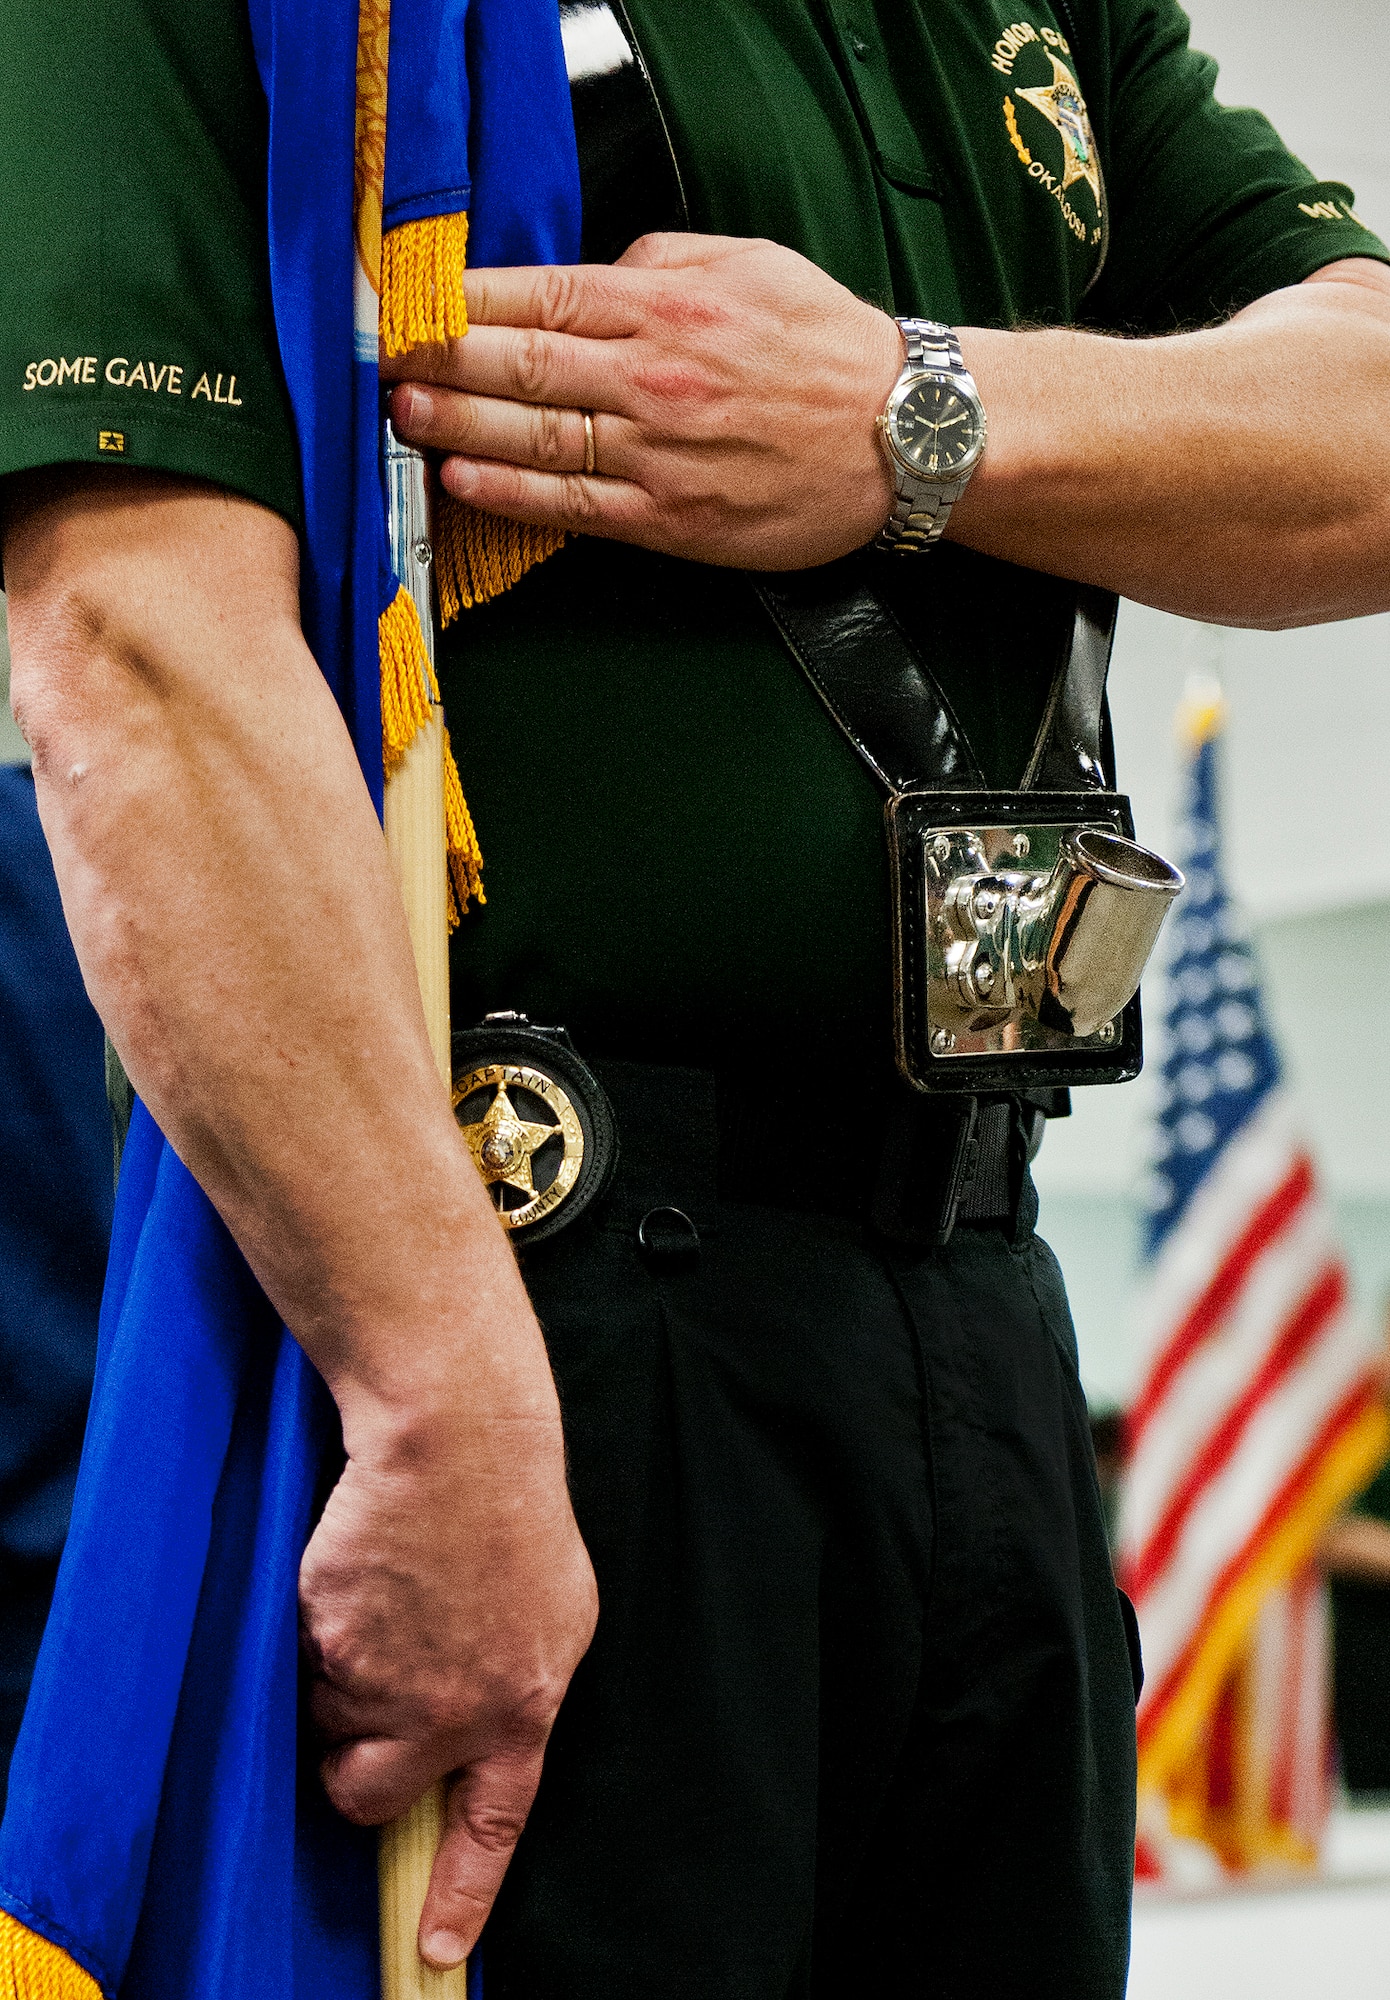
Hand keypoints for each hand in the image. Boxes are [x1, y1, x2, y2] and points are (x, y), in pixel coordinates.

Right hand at [301, 1384, 596, 1969]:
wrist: (460, 1440)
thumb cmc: (511, 1512)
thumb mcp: (553, 1613)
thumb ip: (515, 1688)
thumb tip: (479, 1740)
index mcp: (524, 1706)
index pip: (491, 1825)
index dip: (458, 1893)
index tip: (431, 1950)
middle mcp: (454, 1711)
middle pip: (370, 1792)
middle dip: (356, 1761)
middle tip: (370, 1696)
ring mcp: (387, 1679)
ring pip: (326, 1725)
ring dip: (337, 1683)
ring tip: (383, 1602)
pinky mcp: (330, 1642)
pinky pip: (300, 1667)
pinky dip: (317, 1633)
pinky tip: (360, 1577)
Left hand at [381, 232, 903, 569]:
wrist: (906, 436)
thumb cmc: (829, 349)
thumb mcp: (749, 265)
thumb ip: (656, 264)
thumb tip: (586, 275)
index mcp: (666, 306)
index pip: (536, 296)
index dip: (459, 300)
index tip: (407, 302)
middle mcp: (653, 377)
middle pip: (518, 362)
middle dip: (436, 359)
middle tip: (380, 358)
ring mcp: (659, 454)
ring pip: (535, 434)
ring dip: (456, 423)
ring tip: (400, 414)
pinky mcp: (672, 521)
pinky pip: (573, 505)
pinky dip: (510, 491)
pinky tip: (462, 478)